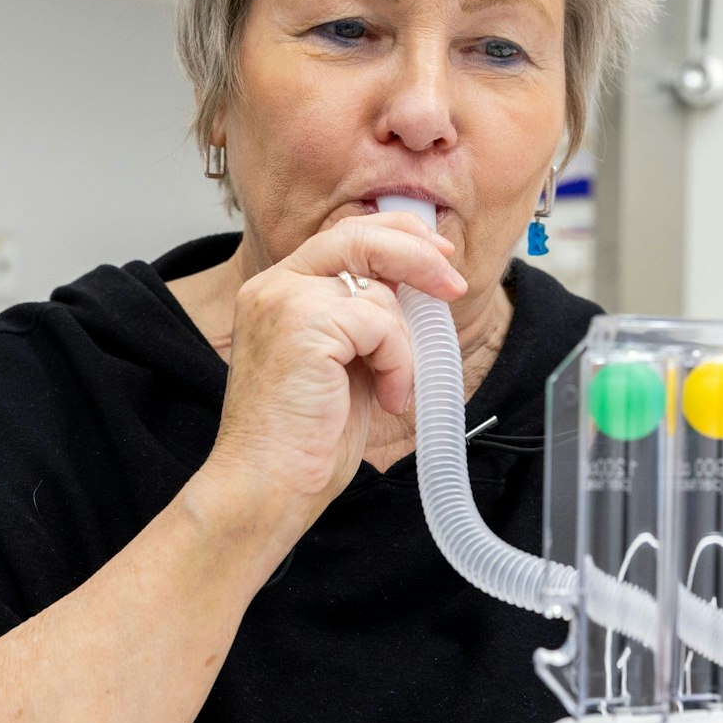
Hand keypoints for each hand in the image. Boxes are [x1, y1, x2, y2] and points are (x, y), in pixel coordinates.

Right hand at [198, 212, 463, 524]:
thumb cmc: (305, 438)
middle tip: (453, 285)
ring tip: (392, 388)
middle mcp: (273, 287)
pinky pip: (382, 324)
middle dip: (417, 256)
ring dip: (403, 345)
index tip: (436, 254)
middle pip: (359, 237)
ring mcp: (285, 302)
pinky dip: (398, 363)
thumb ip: (366, 319)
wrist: (268, 486)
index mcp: (278, 291)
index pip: (343, 237)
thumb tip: (416, 285)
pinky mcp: (304, 324)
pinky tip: (387, 396)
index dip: (396, 237)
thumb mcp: (344, 362)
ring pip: (379, 290)